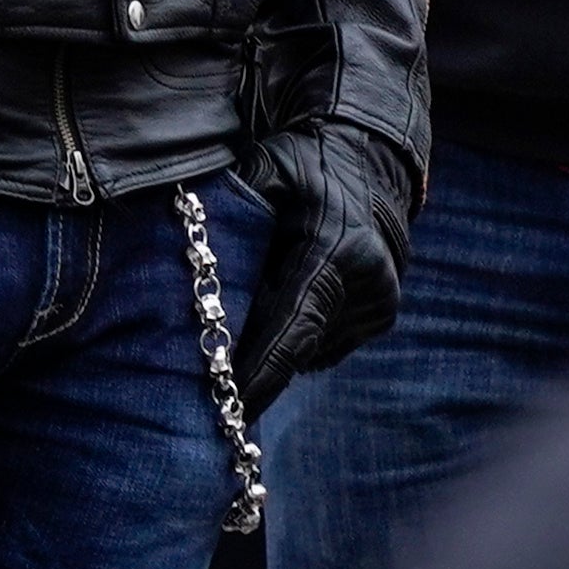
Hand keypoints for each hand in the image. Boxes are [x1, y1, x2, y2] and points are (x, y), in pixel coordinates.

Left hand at [231, 120, 414, 411]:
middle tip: (208, 377)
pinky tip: (282, 307)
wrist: (374, 161)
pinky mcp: (381, 316)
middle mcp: (367, 285)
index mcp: (337, 251)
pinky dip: (298, 335)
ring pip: (310, 349)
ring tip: (243, 321)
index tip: (230, 407)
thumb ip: (233, 206)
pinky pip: (325, 342)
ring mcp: (379, 305)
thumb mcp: (267, 168)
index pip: (292, 327)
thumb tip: (187, 246)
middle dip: (253, 362)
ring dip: (276, 345)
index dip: (261, 372)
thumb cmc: (307, 163)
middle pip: (296, 346)